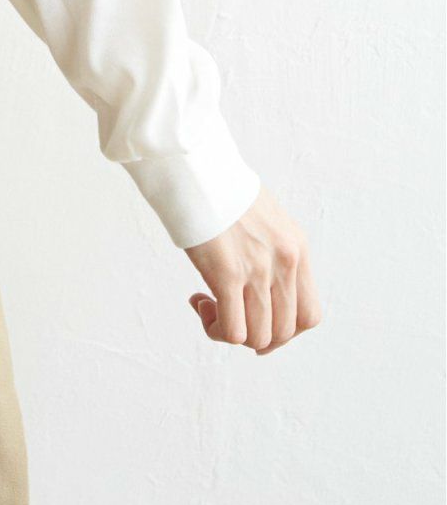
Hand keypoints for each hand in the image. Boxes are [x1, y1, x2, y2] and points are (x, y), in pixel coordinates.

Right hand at [184, 184, 320, 351]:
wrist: (195, 166)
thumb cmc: (219, 186)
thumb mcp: (263, 217)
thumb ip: (269, 248)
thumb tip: (257, 276)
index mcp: (296, 248)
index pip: (309, 314)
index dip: (283, 330)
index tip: (257, 320)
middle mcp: (285, 262)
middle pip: (285, 331)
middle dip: (256, 336)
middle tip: (228, 315)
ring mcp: (258, 270)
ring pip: (259, 337)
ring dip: (232, 333)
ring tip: (208, 307)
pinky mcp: (227, 273)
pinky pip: (233, 330)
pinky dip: (216, 329)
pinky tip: (200, 302)